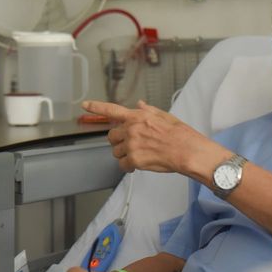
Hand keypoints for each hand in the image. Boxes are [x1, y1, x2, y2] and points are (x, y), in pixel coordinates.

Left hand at [82, 100, 204, 174]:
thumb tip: (139, 105)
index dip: (96, 107)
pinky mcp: (134, 160)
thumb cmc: (180, 134)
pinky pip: (122, 165)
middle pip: (111, 136)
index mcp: (137, 116)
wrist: (187, 151)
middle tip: (132, 144)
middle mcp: (131, 129)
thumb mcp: (164, 116)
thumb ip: (148, 111)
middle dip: (119, 141)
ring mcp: (131, 144)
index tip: (84, 105)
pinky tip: (139, 165)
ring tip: (140, 155)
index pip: (111, 110)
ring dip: (124, 154)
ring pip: (116, 152)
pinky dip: (129, 167)